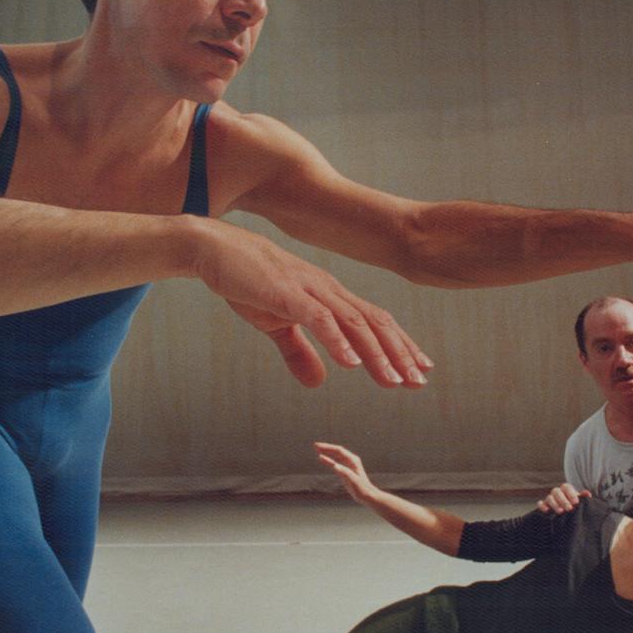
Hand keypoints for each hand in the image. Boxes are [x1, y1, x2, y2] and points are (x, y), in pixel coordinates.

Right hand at [195, 221, 432, 387]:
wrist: (213, 250)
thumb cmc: (246, 282)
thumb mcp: (276, 324)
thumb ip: (299, 352)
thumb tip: (318, 382)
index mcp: (329, 297)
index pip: (374, 322)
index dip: (399, 346)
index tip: (419, 370)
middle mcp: (328, 291)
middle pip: (373, 323)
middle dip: (399, 353)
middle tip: (419, 381)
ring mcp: (309, 290)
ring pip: (353, 324)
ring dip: (375, 353)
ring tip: (393, 379)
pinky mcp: (286, 294)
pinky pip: (318, 319)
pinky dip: (336, 341)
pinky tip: (350, 362)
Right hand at [314, 442, 378, 504]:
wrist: (368, 496)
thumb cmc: (361, 488)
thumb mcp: (351, 479)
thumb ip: (342, 471)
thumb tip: (332, 464)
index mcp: (353, 460)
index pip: (338, 450)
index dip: (328, 447)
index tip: (318, 446)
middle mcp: (351, 460)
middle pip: (337, 451)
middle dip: (326, 448)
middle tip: (315, 445)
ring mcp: (349, 465)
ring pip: (337, 456)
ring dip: (328, 452)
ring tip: (318, 450)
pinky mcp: (346, 471)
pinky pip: (337, 462)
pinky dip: (330, 460)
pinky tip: (325, 459)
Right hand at [536, 483, 588, 512]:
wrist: (568, 514)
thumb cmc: (574, 506)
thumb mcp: (580, 502)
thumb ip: (583, 497)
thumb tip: (588, 494)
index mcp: (566, 489)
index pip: (566, 487)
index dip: (570, 494)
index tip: (576, 502)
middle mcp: (557, 492)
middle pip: (557, 492)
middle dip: (563, 500)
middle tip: (570, 509)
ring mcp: (549, 498)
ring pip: (549, 498)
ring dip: (554, 504)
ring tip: (561, 512)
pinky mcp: (543, 505)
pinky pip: (540, 504)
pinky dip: (542, 506)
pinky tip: (547, 511)